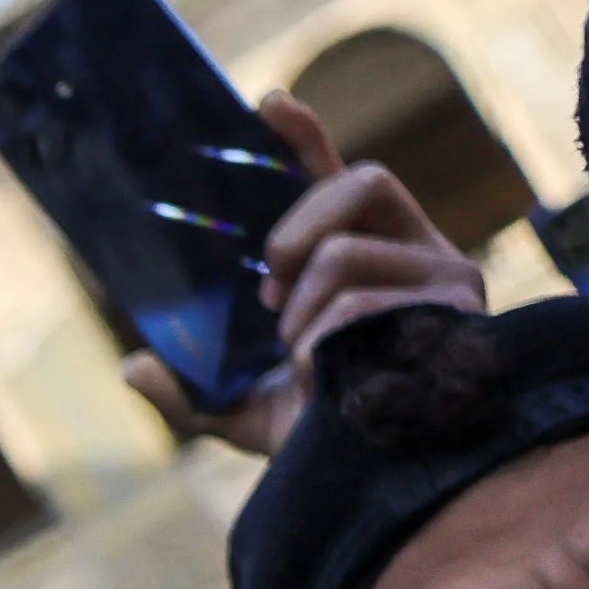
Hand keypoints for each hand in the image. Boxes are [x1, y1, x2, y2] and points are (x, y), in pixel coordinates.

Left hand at [124, 91, 487, 455]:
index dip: (305, 138)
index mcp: (367, 252)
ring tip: (306, 358)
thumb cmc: (319, 438)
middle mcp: (414, 251)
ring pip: (345, 254)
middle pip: (361, 181)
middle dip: (298, 228)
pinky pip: (362, 302)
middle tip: (266, 290)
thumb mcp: (240, 412)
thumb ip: (187, 389)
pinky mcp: (456, 309)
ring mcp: (442, 276)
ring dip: (303, 311)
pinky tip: (332, 377)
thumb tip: (132, 366)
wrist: (373, 484)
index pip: (341, 176)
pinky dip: (325, 343)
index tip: (268, 104)